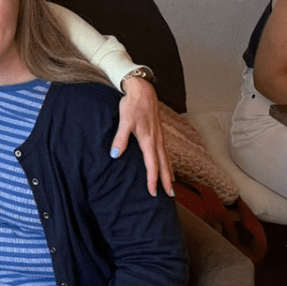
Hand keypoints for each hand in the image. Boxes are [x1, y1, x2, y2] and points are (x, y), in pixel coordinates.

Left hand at [116, 77, 173, 196]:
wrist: (142, 90)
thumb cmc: (132, 105)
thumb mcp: (124, 121)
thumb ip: (120, 138)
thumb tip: (115, 155)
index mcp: (148, 140)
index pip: (152, 165)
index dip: (152, 179)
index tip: (152, 192)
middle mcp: (157, 140)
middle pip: (164, 164)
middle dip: (166, 181)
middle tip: (169, 196)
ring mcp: (159, 136)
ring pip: (166, 158)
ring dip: (169, 172)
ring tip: (171, 184)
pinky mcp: (158, 133)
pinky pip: (165, 151)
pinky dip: (167, 161)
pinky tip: (166, 164)